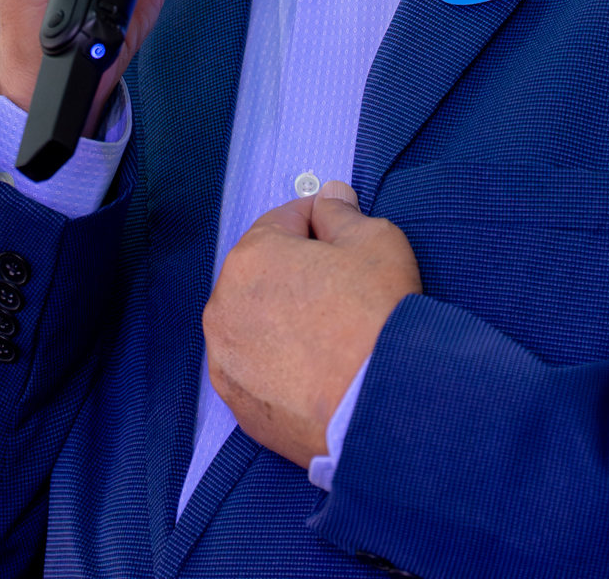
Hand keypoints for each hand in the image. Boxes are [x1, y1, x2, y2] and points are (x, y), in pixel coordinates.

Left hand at [203, 181, 421, 467]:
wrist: (384, 410)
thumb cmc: (378, 319)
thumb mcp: (374, 240)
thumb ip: (342, 213)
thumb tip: (330, 197)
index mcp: (250, 255)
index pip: (285, 221)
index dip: (321, 228)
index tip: (346, 244)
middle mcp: (224, 305)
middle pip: (266, 273)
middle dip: (299, 275)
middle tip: (344, 294)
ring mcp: (227, 360)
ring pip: (257, 322)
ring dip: (285, 320)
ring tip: (331, 338)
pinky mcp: (239, 404)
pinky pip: (257, 369)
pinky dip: (279, 365)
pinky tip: (316, 372)